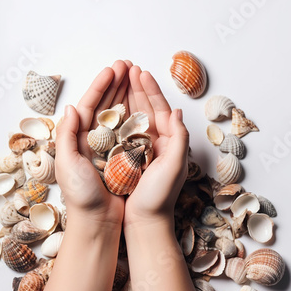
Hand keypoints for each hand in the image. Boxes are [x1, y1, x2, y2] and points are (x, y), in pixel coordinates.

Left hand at [55, 60, 131, 227]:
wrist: (98, 222)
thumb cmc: (81, 196)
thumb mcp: (68, 164)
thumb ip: (67, 135)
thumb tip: (71, 107)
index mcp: (76, 139)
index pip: (89, 104)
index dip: (101, 85)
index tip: (113, 69)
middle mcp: (91, 140)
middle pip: (104, 105)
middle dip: (115, 84)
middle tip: (126, 66)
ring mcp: (107, 148)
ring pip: (117, 114)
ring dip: (125, 94)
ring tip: (134, 77)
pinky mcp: (121, 157)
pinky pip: (128, 131)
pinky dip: (134, 115)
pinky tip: (141, 104)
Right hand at [122, 66, 189, 226]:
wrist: (144, 222)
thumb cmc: (159, 198)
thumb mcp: (174, 167)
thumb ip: (179, 139)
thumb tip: (177, 111)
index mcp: (169, 142)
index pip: (160, 108)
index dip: (150, 89)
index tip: (140, 72)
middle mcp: (156, 142)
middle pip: (146, 108)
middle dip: (137, 87)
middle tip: (127, 68)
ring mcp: (142, 149)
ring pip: (134, 117)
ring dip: (128, 97)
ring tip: (119, 80)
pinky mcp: (128, 158)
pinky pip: (123, 131)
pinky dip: (118, 116)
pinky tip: (111, 106)